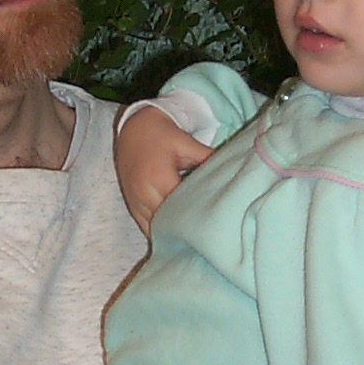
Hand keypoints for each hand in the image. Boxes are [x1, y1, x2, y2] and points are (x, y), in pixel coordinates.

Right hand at [115, 106, 211, 232]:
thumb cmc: (161, 134)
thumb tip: (231, 172)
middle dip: (187, 227)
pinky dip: (159, 231)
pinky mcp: (132, 205)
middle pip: (170, 222)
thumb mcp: (186, 142)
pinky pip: (145, 227)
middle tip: (207, 232)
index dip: (200, 215)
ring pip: (156, 229)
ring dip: (172, 231)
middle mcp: (145, 194)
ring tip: (192, 237)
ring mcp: (136, 202)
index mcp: (160, 178)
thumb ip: (207, 158)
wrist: (133, 127)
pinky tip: (174, 234)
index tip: (216, 220)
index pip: (183, 207)